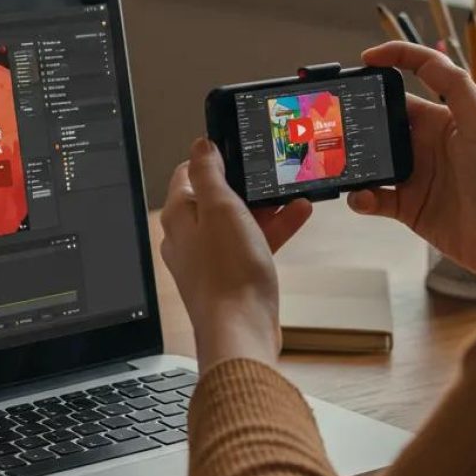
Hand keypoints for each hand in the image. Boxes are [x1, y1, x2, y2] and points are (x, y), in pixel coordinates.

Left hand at [161, 137, 312, 370]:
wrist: (241, 330)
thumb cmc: (227, 273)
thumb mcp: (221, 208)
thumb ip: (209, 173)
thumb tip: (200, 145)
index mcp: (179, 217)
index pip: (187, 174)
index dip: (211, 158)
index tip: (236, 149)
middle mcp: (188, 237)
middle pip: (215, 198)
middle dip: (246, 185)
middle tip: (269, 173)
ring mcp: (209, 259)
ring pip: (237, 222)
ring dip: (265, 206)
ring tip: (292, 192)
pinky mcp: (231, 276)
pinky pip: (251, 244)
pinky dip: (272, 230)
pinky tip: (297, 217)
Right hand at [348, 42, 475, 280]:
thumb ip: (455, 85)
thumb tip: (421, 59)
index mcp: (444, 118)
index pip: (413, 79)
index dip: (391, 62)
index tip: (365, 59)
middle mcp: (425, 143)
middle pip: (381, 119)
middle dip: (357, 117)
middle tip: (334, 118)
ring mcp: (414, 175)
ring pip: (370, 158)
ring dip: (352, 159)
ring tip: (338, 161)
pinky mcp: (406, 206)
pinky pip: (371, 197)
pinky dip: (360, 197)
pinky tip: (361, 197)